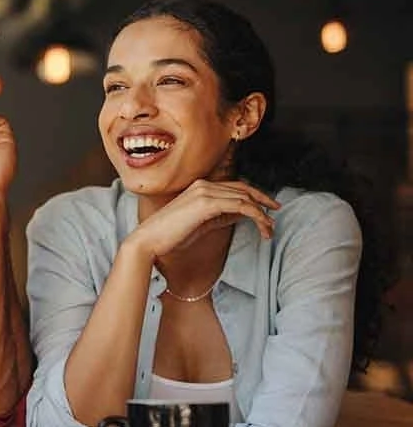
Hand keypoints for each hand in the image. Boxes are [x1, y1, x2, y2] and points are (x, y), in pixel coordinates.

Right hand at [125, 179, 280, 259]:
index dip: (254, 195)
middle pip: (243, 188)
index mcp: (199, 187)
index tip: (267, 206)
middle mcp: (203, 185)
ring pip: (244, 197)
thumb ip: (220, 216)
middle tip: (276, 213)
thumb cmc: (170, 236)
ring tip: (270, 228)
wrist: (149, 241)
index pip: (234, 186)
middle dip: (263, 200)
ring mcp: (204, 192)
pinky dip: (256, 215)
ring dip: (261, 213)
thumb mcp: (200, 224)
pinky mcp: (207, 203)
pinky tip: (262, 226)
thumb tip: (242, 214)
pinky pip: (240, 206)